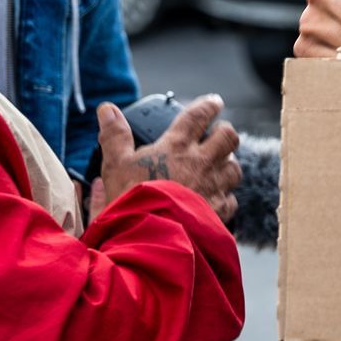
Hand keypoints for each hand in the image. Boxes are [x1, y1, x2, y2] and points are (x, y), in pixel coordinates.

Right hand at [90, 94, 240, 224]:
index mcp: (177, 147)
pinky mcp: (218, 211)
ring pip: (234, 168)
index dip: (209, 105)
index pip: (199, 116)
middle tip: (219, 133)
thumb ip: (114, 135)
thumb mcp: (116, 164)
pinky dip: (225, 196)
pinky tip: (216, 198)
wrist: (149, 239)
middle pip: (228, 137)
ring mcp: (213, 187)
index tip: (214, 102)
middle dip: (226, 132)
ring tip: (218, 165)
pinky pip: (231, 199)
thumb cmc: (131, 200)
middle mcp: (201, 163)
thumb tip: (106, 109)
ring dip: (228, 164)